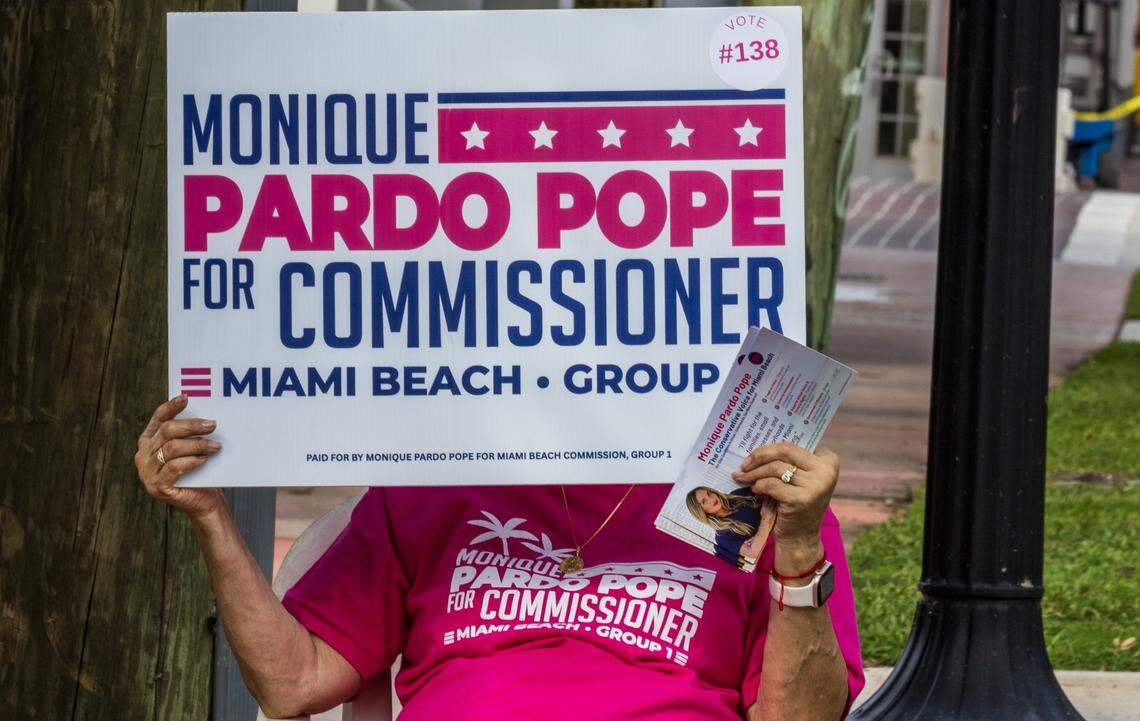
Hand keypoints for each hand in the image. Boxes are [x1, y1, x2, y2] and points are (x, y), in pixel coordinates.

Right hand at [135, 395, 223, 517]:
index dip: (170, 407)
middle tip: (212, 424)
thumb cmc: (199, 472)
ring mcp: (147, 472)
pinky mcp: (156, 487)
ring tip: (216, 446)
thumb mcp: (191, 448)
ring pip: (172, 448)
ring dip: (197, 445)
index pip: (158, 418)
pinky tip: (205, 459)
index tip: (186, 398)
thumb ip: (189, 433)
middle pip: (167, 431)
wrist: (203, 501)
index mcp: (148, 442)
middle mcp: (143, 456)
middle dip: (192, 425)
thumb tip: (205, 413)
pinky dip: (192, 461)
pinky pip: (175, 467)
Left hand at [731, 442, 839, 575]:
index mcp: (829, 461)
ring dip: (754, 473)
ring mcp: (815, 486)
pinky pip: (771, 484)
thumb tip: (760, 446)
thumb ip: (791, 461)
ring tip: (744, 477)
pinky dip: (759, 485)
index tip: (755, 453)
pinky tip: (755, 490)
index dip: (770, 447)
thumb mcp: (802, 479)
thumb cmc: (798, 503)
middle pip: (784, 451)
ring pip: (775, 468)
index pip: (793, 445)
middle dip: (759, 455)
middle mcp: (826, 471)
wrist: (801, 537)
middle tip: (744, 464)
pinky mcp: (801, 500)